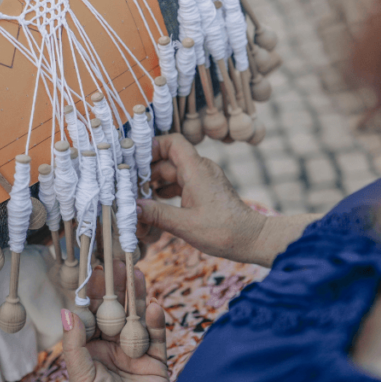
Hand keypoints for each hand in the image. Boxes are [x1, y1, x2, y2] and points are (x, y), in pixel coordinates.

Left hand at [62, 261, 167, 381]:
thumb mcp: (79, 375)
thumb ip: (75, 343)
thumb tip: (67, 311)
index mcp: (90, 348)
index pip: (93, 314)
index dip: (94, 293)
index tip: (94, 270)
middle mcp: (113, 347)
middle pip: (117, 311)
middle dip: (118, 287)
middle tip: (119, 261)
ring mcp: (136, 353)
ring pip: (138, 318)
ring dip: (138, 297)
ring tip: (137, 273)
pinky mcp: (156, 363)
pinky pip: (156, 337)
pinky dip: (155, 321)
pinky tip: (152, 305)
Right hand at [137, 134, 268, 263]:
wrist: (251, 239)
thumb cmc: (224, 231)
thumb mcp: (185, 225)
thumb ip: (157, 214)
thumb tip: (132, 208)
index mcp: (196, 170)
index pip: (172, 142)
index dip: (152, 146)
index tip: (135, 160)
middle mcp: (200, 170)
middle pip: (168, 159)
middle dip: (148, 170)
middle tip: (129, 185)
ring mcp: (203, 180)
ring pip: (173, 172)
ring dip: (156, 182)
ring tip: (139, 197)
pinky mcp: (204, 191)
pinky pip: (181, 183)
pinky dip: (166, 190)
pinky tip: (156, 204)